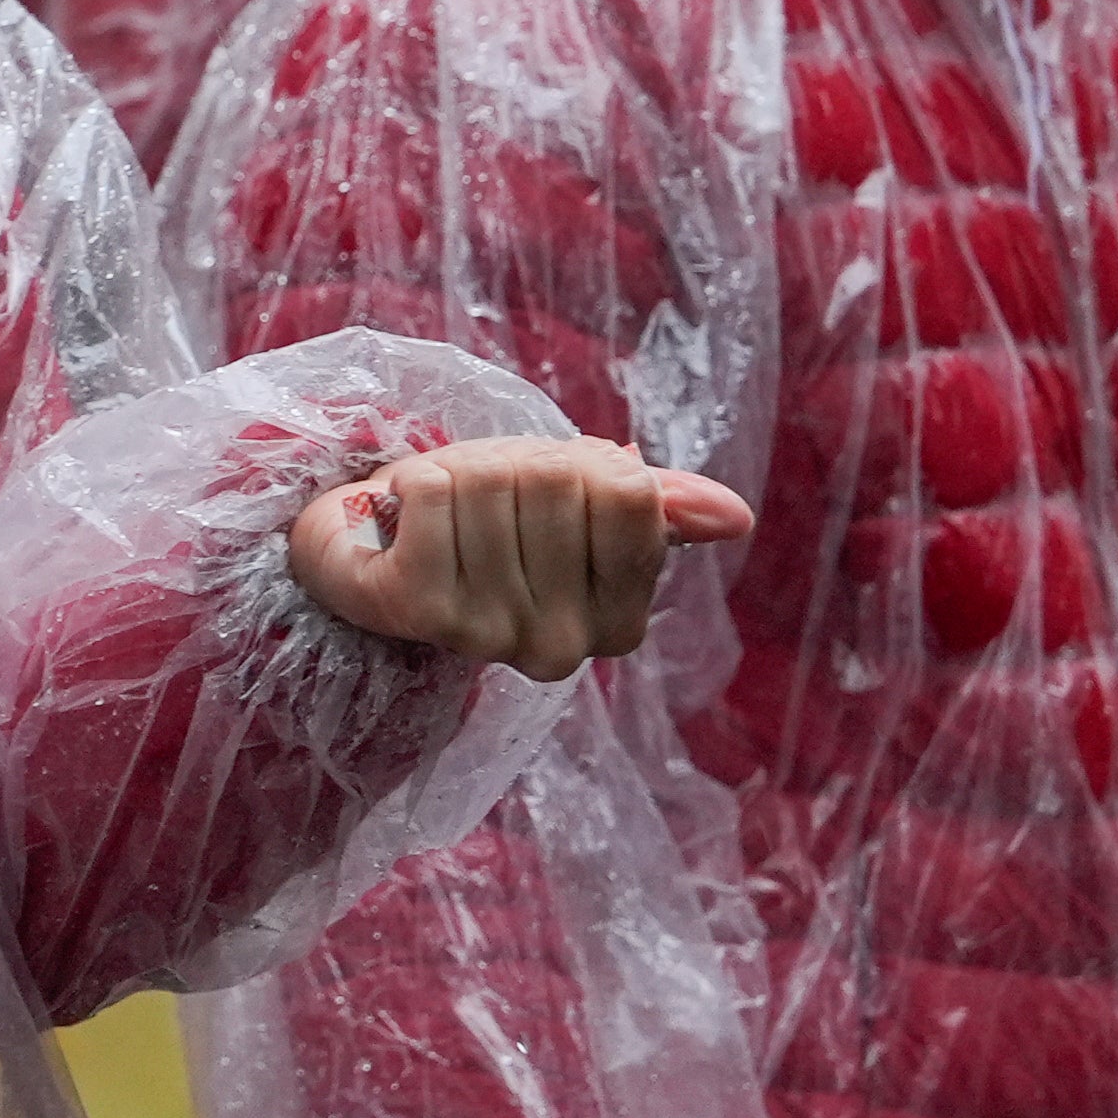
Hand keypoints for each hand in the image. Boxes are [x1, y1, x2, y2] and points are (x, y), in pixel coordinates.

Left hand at [289, 438, 755, 682]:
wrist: (379, 545)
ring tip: (446, 513)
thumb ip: (657, 506)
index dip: (583, 469)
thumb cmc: (491, 520)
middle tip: (484, 504)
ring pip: (491, 483)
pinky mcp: (418, 610)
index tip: (546, 501)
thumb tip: (738, 518)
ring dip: (461, 474)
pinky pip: (434, 494)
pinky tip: (408, 517)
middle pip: (555, 481)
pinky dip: (417, 480)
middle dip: (515, 469)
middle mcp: (562, 648)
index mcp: (618, 626)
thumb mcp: (583, 500)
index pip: (629, 495)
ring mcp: (489, 637)